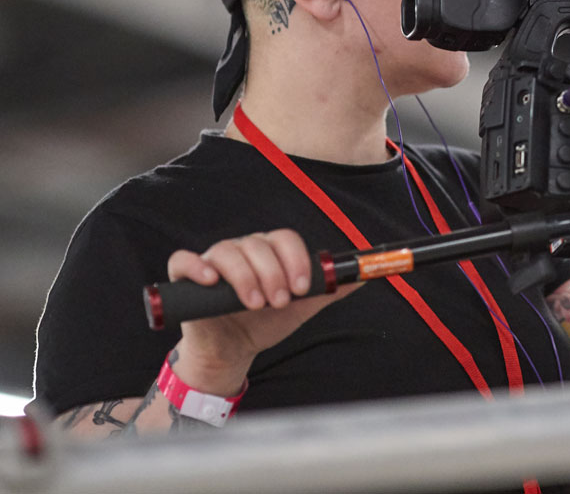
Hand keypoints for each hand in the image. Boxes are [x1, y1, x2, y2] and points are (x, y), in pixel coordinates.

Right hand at [165, 229, 358, 395]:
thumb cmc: (265, 322)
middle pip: (259, 244)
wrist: (233, 349)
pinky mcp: (186, 277)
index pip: (285, 239)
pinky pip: (184, 260)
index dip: (297, 260)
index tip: (303, 288)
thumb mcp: (302, 307)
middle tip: (279, 301)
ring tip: (255, 304)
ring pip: (228, 251)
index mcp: (270, 252)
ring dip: (245, 277)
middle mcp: (243, 250)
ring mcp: (213, 261)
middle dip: (273, 273)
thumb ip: (330, 291)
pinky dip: (197, 267)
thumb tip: (366, 278)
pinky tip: (211, 281)